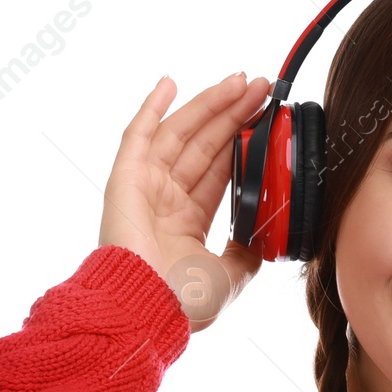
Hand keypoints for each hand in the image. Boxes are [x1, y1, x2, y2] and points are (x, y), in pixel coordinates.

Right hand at [100, 71, 273, 331]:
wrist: (149, 310)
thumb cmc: (181, 303)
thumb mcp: (230, 277)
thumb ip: (247, 252)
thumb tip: (265, 236)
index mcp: (186, 223)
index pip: (219, 170)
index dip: (241, 141)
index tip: (266, 118)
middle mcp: (165, 201)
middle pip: (204, 145)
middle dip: (233, 114)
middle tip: (261, 88)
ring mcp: (144, 188)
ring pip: (180, 134)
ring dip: (208, 105)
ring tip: (239, 82)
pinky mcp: (125, 180)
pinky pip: (137, 136)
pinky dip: (151, 108)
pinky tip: (170, 83)